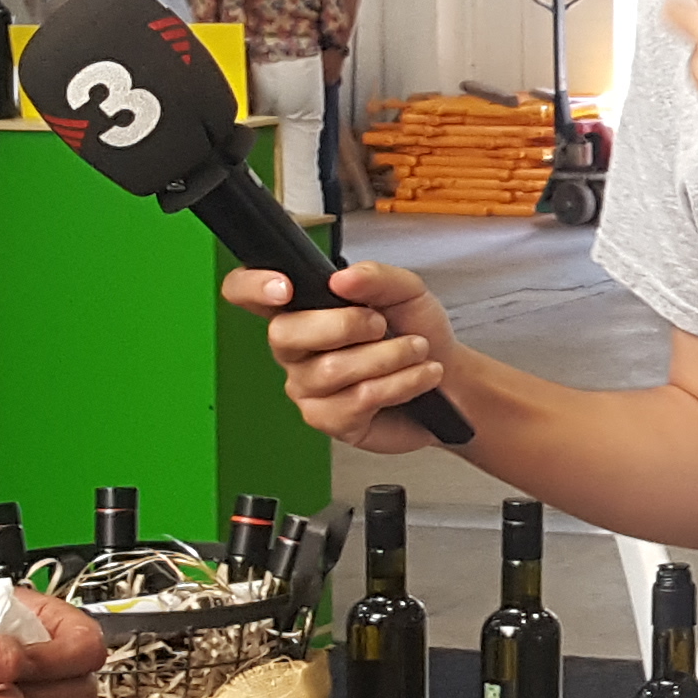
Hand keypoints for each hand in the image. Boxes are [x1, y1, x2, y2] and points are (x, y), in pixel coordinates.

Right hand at [226, 255, 463, 453]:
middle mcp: (295, 350)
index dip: (251, 287)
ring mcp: (308, 387)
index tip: (284, 287)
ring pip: (330, 369)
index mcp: (301, 309)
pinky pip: (357, 399)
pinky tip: (417, 377)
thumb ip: (375, 277)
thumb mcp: (405, 291)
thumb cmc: (417, 332)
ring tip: (415, 351)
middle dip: (343, 324)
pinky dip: (399, 383)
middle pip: (284, 333)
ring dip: (387, 356)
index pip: (247, 293)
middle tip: (381, 324)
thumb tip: (342, 279)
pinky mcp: (330, 420)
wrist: (449, 379)